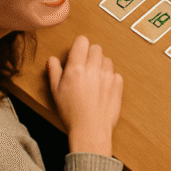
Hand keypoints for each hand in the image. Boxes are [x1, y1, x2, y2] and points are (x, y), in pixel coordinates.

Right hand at [47, 35, 122, 156]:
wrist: (90, 130)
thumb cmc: (71, 112)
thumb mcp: (56, 92)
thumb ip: (54, 71)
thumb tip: (52, 59)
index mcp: (77, 67)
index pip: (82, 41)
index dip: (79, 46)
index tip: (77, 54)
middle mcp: (94, 67)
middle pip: (95, 48)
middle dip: (90, 55)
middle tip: (84, 69)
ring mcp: (108, 74)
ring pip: (106, 59)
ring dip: (100, 65)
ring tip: (93, 81)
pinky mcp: (118, 82)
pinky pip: (114, 72)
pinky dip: (109, 77)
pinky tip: (102, 89)